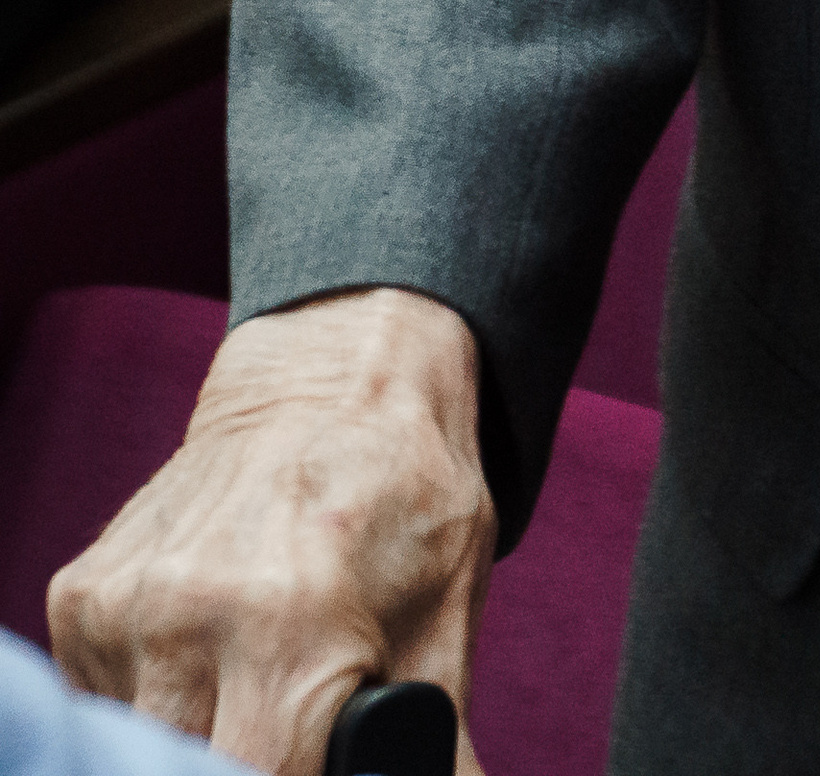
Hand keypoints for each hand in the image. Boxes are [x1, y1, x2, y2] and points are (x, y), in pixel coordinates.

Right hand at [49, 287, 494, 774]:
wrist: (335, 371)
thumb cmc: (406, 490)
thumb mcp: (448, 613)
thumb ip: (434, 737)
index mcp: (287, 626)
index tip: (314, 759)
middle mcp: (188, 615)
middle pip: (193, 772)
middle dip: (249, 758)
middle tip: (288, 719)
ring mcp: (125, 606)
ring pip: (146, 746)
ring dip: (200, 732)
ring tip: (258, 676)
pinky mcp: (82, 599)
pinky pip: (108, 700)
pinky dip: (157, 696)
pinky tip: (210, 644)